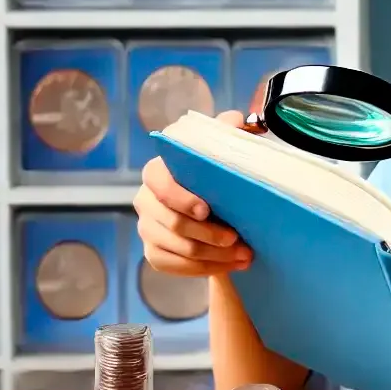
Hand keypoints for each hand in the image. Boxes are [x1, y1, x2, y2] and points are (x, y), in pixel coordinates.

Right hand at [133, 110, 253, 276]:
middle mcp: (145, 199)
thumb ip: (228, 130)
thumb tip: (234, 121)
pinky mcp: (154, 253)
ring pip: (177, 249)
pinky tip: (232, 265)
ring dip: (214, 256)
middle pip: (171, 223)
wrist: (218, 210)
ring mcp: (147, 228)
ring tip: (245, 255)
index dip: (180, 198)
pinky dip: (207, 269)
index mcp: (158, 171)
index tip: (206, 209)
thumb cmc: (218, 175)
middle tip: (238, 239)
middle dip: (207, 234)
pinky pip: (176, 267)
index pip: (159, 182)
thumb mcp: (225, 149)